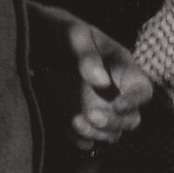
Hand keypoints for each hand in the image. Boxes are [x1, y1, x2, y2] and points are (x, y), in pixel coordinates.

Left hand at [68, 18, 154, 149]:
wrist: (30, 42)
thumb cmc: (57, 31)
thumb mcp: (72, 33)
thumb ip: (87, 54)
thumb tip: (102, 82)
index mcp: (122, 67)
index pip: (143, 90)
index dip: (135, 101)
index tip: (117, 105)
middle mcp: (115, 92)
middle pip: (131, 119)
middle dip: (114, 122)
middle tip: (92, 115)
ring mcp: (98, 108)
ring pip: (112, 134)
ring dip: (97, 134)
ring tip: (74, 120)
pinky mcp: (79, 120)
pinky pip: (88, 141)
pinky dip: (80, 140)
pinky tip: (66, 126)